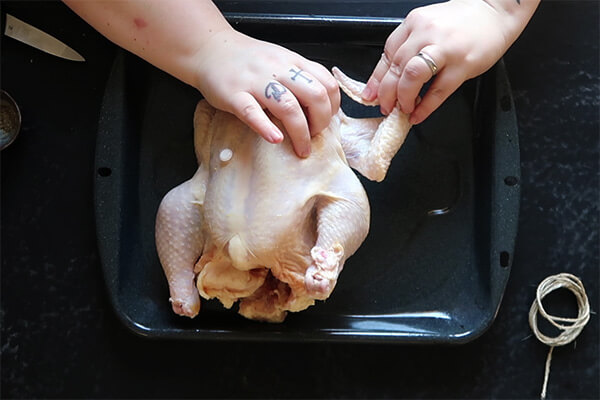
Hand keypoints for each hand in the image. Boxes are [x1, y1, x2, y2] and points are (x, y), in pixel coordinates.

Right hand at [194, 29, 339, 157]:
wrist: (209, 49)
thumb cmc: (247, 60)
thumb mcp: (280, 61)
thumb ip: (299, 78)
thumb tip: (322, 106)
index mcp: (293, 63)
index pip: (327, 84)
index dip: (333, 107)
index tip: (326, 121)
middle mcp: (278, 70)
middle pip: (314, 96)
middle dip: (321, 122)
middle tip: (313, 137)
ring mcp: (256, 82)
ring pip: (288, 106)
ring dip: (300, 132)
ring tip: (300, 148)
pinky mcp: (234, 94)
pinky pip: (252, 111)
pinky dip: (265, 127)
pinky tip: (275, 139)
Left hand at [362, 0, 510, 123]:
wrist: (495, 10)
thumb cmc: (461, 22)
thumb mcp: (427, 28)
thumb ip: (407, 49)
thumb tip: (386, 79)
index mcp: (413, 24)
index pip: (387, 55)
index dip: (377, 80)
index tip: (371, 96)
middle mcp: (426, 33)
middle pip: (396, 67)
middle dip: (387, 93)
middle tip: (386, 107)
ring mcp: (445, 48)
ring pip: (413, 76)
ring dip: (404, 97)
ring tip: (403, 109)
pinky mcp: (463, 64)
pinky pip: (439, 90)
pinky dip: (425, 107)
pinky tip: (418, 114)